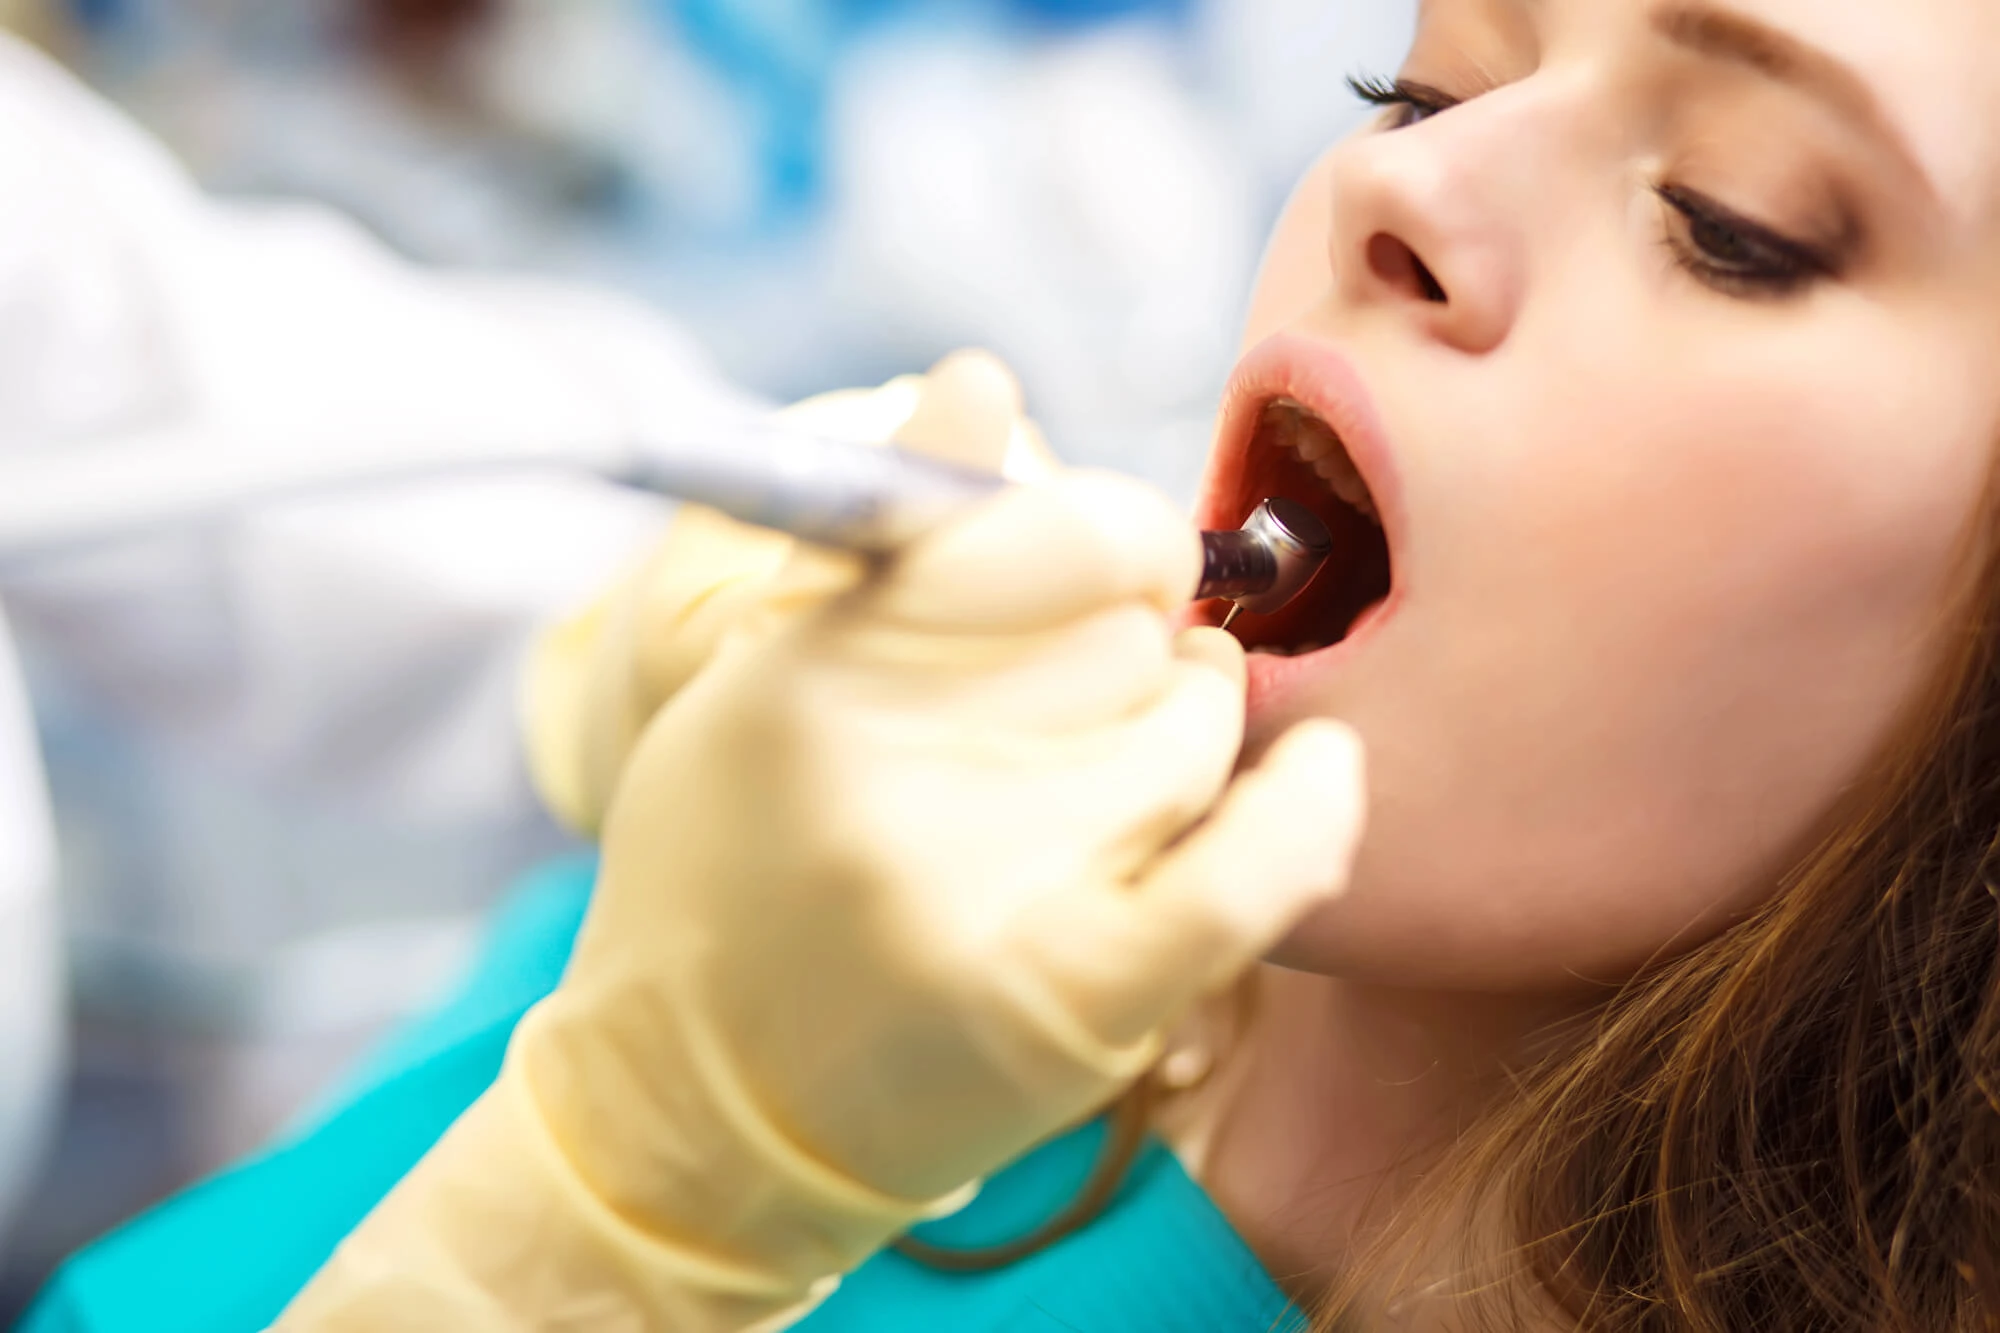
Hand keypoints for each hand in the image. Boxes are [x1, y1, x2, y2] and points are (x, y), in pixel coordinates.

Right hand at [280, 373, 1365, 1332]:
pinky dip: (1311, 810)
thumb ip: (887, 535)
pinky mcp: (1071, 1006)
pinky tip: (1322, 770)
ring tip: (1112, 775)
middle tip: (1091, 693)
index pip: (1048, 533)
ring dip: (1185, 729)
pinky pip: (1250, 869)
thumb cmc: (734, 879)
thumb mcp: (761, 686)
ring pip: (1193, 729)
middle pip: (1133, 628)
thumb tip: (987, 374)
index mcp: (817, 675)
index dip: (1114, 535)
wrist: (700, 1118)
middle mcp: (899, 774)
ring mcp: (990, 894)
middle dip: (1137, 638)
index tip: (1118, 565)